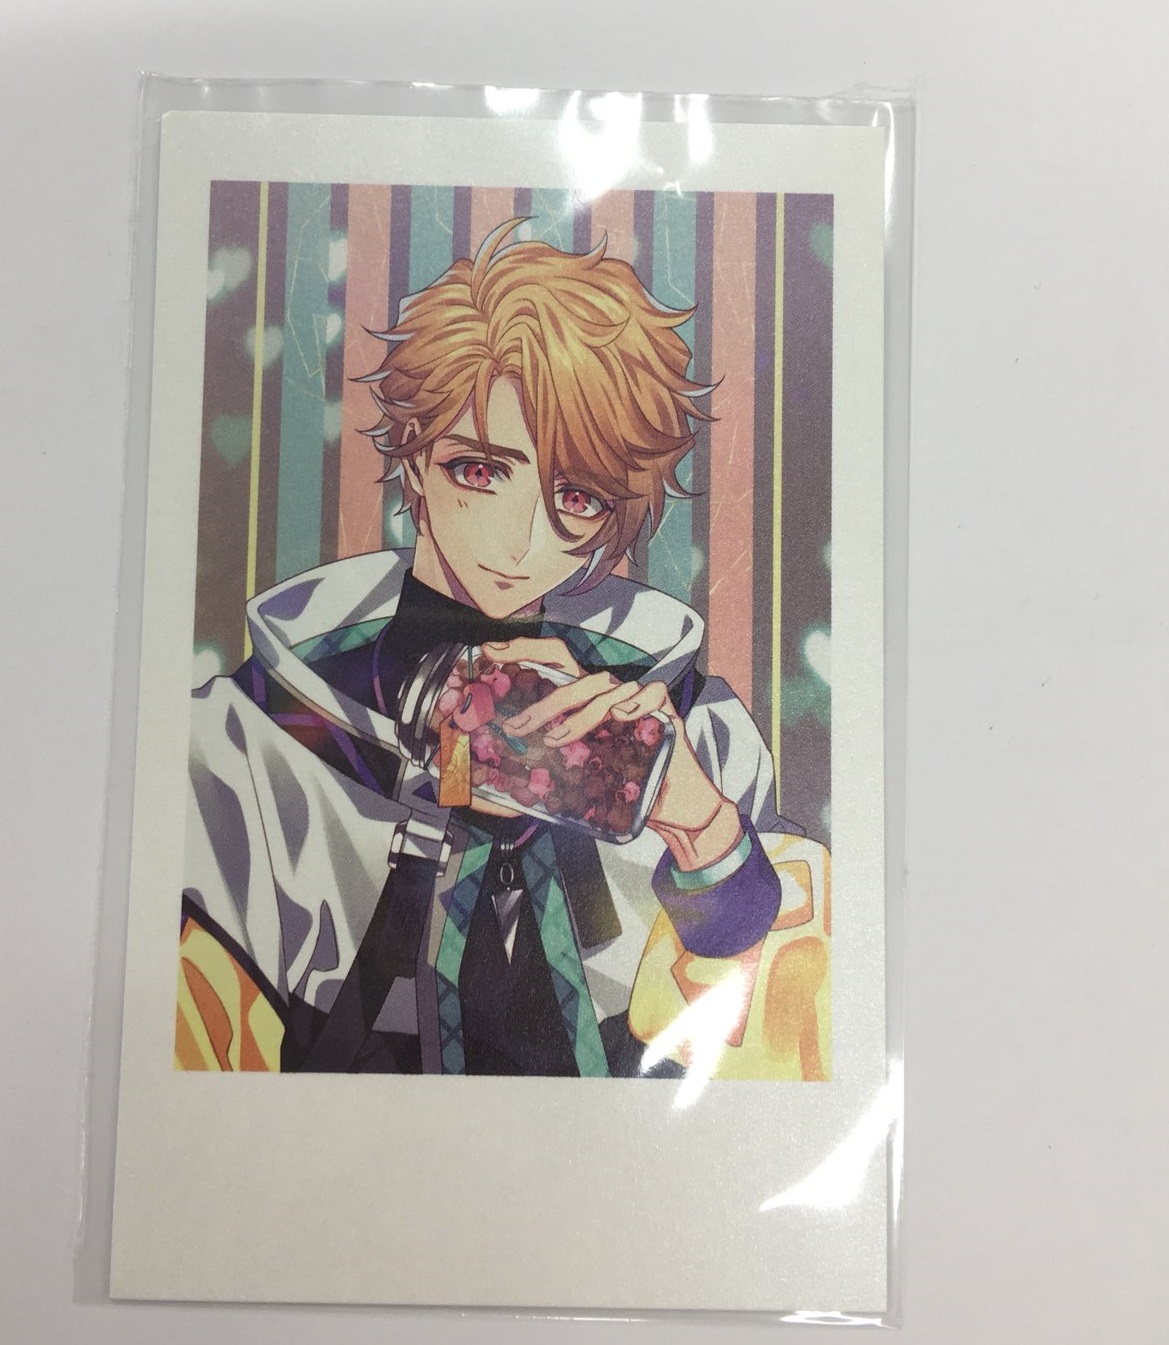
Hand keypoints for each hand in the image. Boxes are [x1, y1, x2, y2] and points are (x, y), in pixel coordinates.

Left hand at [483, 637, 742, 870]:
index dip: (522, 651)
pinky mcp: (662, 704)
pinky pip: (647, 694)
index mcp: (584, 701)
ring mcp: (634, 696)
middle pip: (572, 676)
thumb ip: (546, 764)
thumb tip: (495, 767)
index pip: (552, 663)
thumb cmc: (624, 788)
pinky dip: (631, 706)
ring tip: (555, 740)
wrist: (673, 805)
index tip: (490, 650)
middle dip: (541, 701)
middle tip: (516, 727)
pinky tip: (621, 719)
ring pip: (602, 690)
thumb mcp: (578, 776)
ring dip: (576, 716)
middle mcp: (606, 692)